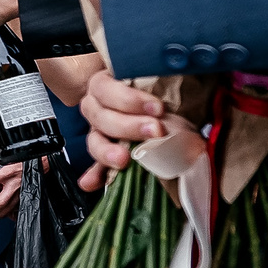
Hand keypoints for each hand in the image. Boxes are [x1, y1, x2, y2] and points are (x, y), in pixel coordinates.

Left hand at [0, 162, 23, 220]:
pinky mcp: (25, 196)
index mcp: (7, 173)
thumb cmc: (27, 161)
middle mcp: (13, 186)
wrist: (42, 165)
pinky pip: (16, 208)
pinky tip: (4, 217)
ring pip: (7, 208)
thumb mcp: (10, 157)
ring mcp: (20, 193)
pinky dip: (10, 214)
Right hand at [77, 69, 166, 191]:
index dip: (128, 99)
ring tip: (123, 160)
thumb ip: (163, 89)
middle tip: (155, 131)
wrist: (167, 112)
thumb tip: (175, 103)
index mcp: (105, 85)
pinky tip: (92, 183)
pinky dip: (95, 175)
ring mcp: (98, 132)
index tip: (157, 108)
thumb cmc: (162, 95)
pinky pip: (95, 166)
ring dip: (107, 151)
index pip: (105, 88)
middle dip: (129, 126)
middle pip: (100, 117)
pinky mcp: (105, 154)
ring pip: (95, 141)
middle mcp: (97, 107)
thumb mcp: (161, 86)